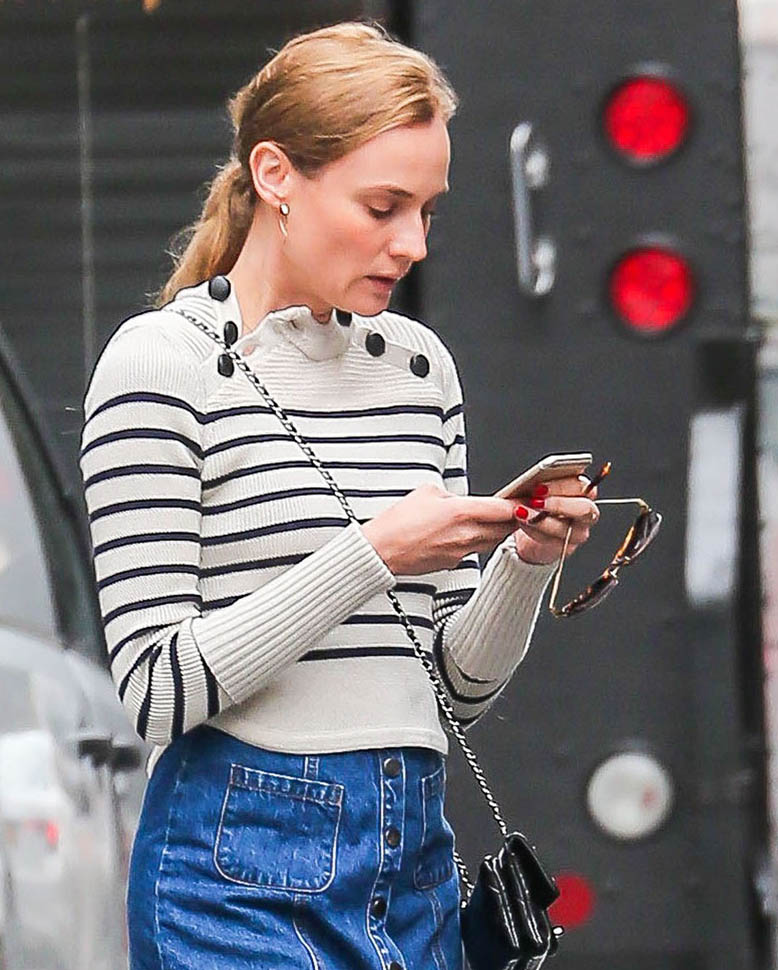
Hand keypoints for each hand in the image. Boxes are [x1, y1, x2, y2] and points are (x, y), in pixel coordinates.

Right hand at [361, 483, 520, 574]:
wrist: (381, 552)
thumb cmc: (397, 522)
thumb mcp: (426, 493)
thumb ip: (450, 494)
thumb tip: (458, 499)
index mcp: (462, 512)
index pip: (504, 508)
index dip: (520, 502)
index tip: (528, 498)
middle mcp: (466, 534)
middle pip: (505, 527)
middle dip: (512, 517)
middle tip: (517, 507)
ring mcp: (461, 552)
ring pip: (492, 539)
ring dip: (496, 529)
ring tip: (493, 518)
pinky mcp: (453, 563)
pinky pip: (474, 549)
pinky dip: (476, 540)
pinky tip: (465, 533)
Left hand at [513, 475, 599, 564]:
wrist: (530, 529)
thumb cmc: (535, 502)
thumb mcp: (536, 488)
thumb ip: (539, 483)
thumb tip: (531, 480)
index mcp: (582, 489)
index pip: (582, 485)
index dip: (562, 486)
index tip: (540, 485)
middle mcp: (586, 510)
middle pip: (583, 508)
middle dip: (558, 504)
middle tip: (535, 501)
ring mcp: (579, 531)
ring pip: (567, 528)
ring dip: (541, 520)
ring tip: (521, 512)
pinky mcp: (566, 547)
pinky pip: (554, 541)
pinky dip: (535, 531)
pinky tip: (522, 522)